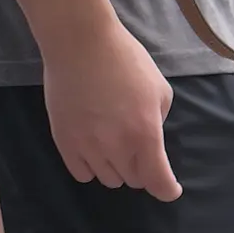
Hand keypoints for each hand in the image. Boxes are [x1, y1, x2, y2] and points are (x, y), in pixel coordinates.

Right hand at [39, 10, 179, 196]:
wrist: (80, 43)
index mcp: (145, 134)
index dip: (167, 189)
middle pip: (134, 180)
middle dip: (141, 169)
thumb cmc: (125, 59)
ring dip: (117, 168)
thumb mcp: (159, 88)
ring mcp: (87, 147)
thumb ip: (158, 120)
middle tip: (138, 148)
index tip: (169, 189)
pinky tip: (94, 150)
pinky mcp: (64, 142)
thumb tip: (149, 139)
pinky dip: (92, 167)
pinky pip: (82, 174)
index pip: (158, 182)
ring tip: (114, 145)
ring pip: (108, 179)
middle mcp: (117, 148)